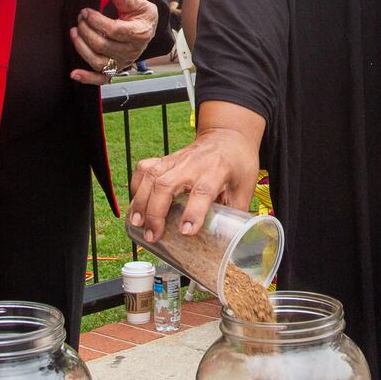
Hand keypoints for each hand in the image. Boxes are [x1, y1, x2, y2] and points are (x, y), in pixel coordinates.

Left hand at [71, 0, 159, 84]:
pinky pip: (101, 79)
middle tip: (80, 18)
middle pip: (103, 45)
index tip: (86, 12)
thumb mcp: (136, 2)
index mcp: (140, 34)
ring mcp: (123, 63)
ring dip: (81, 48)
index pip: (114, 31)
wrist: (146, 29)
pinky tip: (74, 73)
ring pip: (98, 62)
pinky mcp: (115, 69)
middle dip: (86, 30)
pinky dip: (87, 78)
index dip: (96, 21)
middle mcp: (132, 51)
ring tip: (74, 32)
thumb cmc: (140, 15)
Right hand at [128, 126, 259, 243]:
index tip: (185, 232)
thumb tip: (231, 243)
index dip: (193, 213)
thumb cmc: (238, 164)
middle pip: (167, 185)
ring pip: (151, 177)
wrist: (228, 136)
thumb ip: (236, 215)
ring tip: (137, 224)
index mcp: (217, 171)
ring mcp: (177, 160)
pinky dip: (136, 186)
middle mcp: (194, 164)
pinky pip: (144, 169)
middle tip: (152, 235)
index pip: (203, 191)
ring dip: (140, 201)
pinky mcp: (166, 159)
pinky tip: (136, 203)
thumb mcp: (245, 189)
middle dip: (155, 213)